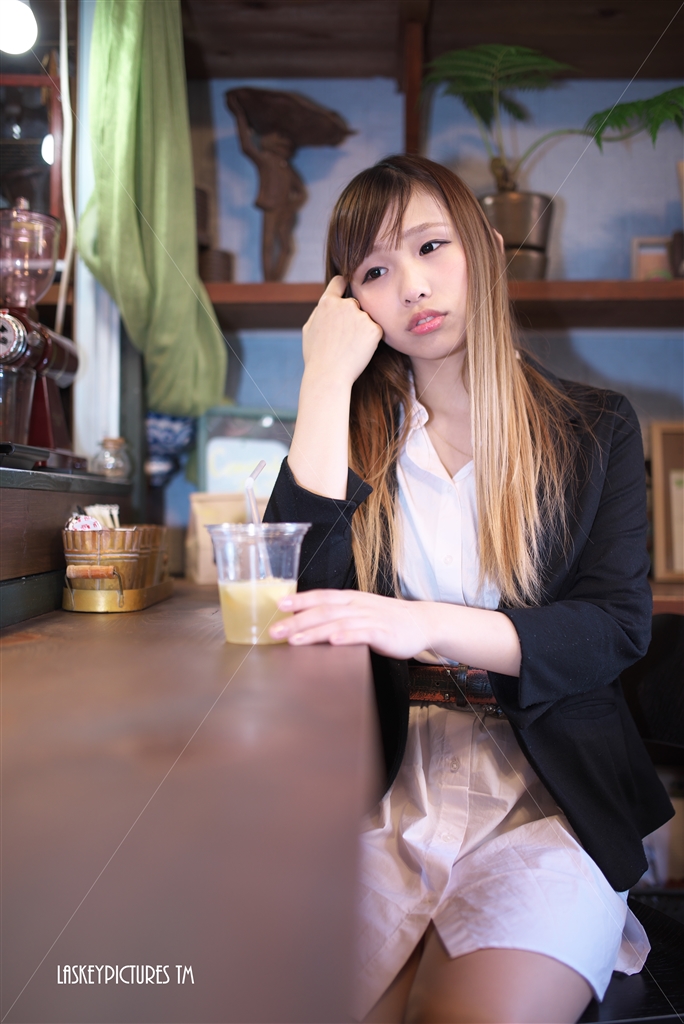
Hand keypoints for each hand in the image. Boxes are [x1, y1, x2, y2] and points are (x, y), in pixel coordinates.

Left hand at [269, 589, 432, 659]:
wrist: (421, 622)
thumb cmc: (387, 619)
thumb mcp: (361, 611)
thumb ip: (338, 614)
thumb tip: (308, 621)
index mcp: (351, 599)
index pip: (321, 596)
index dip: (299, 600)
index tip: (278, 605)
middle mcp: (357, 606)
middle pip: (323, 611)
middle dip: (297, 620)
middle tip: (275, 631)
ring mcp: (371, 618)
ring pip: (337, 622)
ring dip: (314, 631)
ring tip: (295, 639)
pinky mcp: (383, 633)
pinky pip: (362, 634)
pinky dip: (347, 636)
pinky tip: (333, 641)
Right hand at [302, 276, 382, 386]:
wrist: (329, 376)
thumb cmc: (316, 356)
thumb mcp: (309, 329)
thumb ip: (319, 313)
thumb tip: (327, 304)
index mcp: (327, 303)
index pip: (339, 282)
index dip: (343, 285)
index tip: (347, 287)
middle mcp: (345, 305)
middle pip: (354, 303)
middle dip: (351, 316)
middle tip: (344, 338)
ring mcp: (361, 316)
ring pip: (364, 319)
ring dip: (361, 329)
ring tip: (349, 347)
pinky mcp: (374, 329)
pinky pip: (374, 331)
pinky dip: (369, 340)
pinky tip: (358, 351)